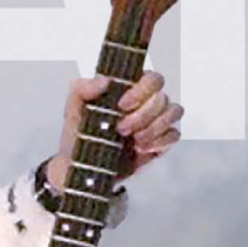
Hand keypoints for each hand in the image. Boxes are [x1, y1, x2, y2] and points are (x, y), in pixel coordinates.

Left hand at [46, 71, 182, 189]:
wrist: (81, 168)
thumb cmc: (79, 135)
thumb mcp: (73, 109)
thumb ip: (82, 88)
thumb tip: (103, 80)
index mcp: (129, 89)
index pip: (151, 78)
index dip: (141, 90)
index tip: (122, 105)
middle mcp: (145, 102)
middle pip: (162, 97)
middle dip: (142, 116)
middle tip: (121, 129)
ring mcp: (155, 121)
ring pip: (173, 113)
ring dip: (153, 128)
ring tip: (133, 140)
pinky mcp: (159, 141)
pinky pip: (174, 135)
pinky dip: (160, 141)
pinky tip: (142, 148)